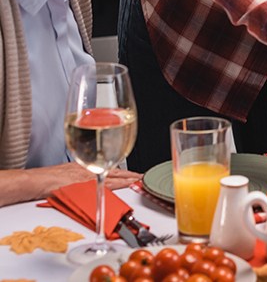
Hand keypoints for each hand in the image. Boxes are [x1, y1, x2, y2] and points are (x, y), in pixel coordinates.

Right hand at [0, 163, 142, 206]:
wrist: (36, 180)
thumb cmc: (49, 176)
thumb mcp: (71, 169)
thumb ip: (84, 173)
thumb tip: (95, 179)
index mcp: (88, 166)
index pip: (111, 168)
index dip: (125, 172)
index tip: (137, 174)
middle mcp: (89, 170)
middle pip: (114, 172)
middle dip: (129, 175)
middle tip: (142, 177)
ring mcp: (85, 178)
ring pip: (109, 179)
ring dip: (123, 181)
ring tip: (136, 182)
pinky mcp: (80, 185)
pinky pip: (98, 187)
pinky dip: (109, 189)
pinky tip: (117, 189)